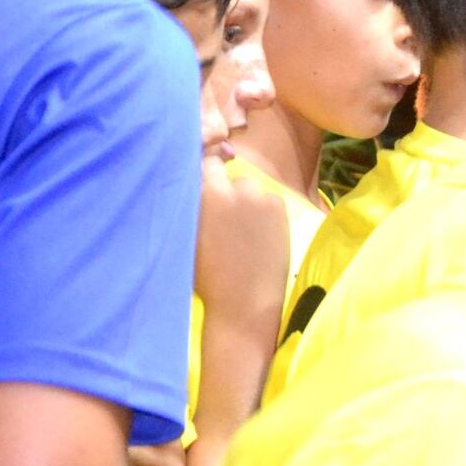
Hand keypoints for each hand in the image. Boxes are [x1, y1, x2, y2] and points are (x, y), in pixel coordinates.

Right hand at [195, 155, 291, 333]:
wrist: (243, 302)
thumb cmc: (206, 275)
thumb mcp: (188, 234)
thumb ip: (191, 204)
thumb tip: (196, 179)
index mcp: (198, 195)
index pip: (201, 162)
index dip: (205, 169)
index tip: (209, 182)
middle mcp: (226, 189)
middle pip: (226, 175)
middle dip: (225, 190)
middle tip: (226, 219)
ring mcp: (254, 196)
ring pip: (249, 187)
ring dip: (246, 200)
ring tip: (244, 231)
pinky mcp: (277, 207)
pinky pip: (271, 200)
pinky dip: (267, 212)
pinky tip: (260, 236)